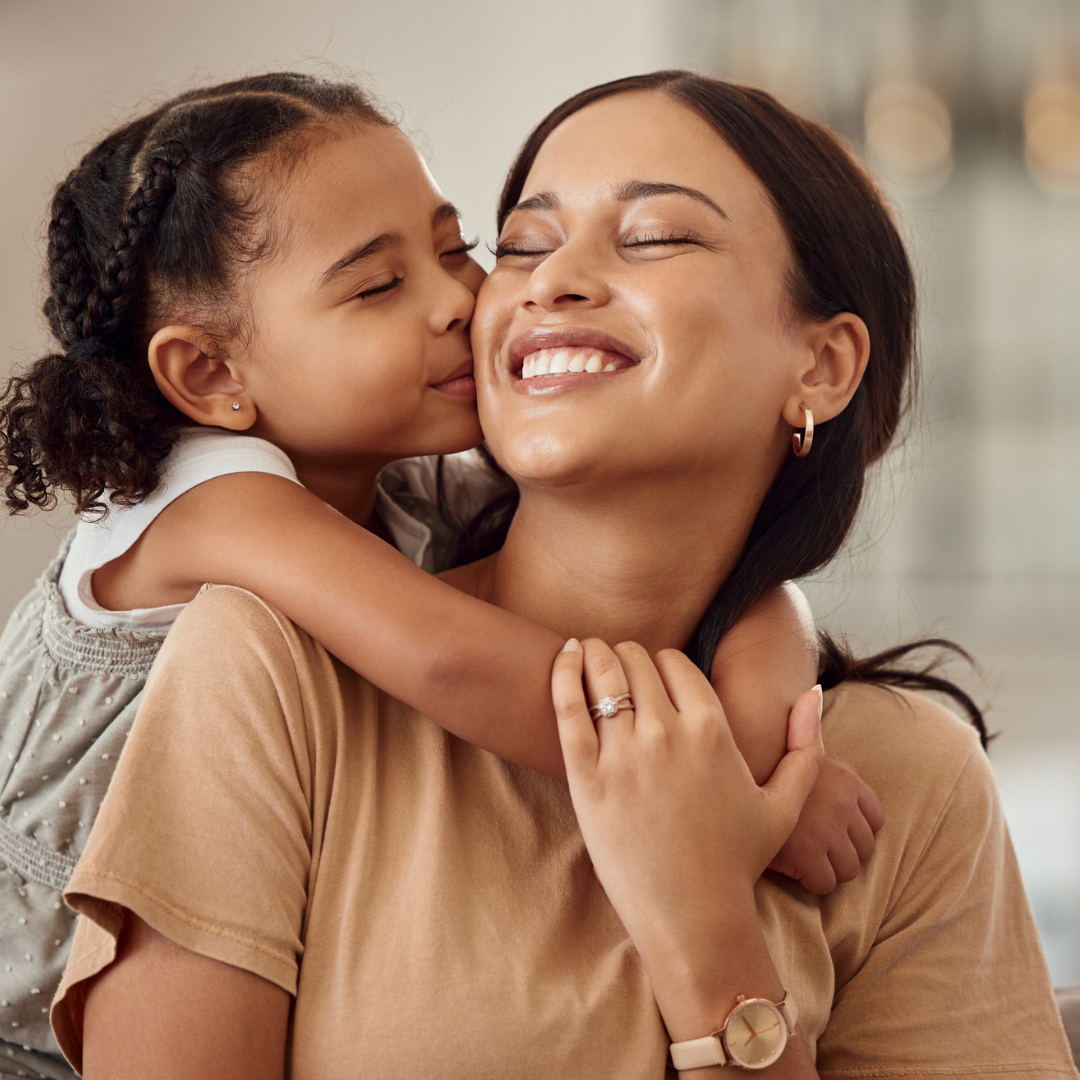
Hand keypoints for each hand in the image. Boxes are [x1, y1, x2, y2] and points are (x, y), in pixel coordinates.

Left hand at [552, 637, 823, 961]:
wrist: (693, 916)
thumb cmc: (736, 862)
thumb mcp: (784, 804)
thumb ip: (804, 747)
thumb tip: (814, 692)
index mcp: (712, 729)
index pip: (674, 662)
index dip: (660, 663)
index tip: (651, 675)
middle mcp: (668, 733)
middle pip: (635, 660)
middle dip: (624, 656)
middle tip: (615, 664)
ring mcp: (625, 754)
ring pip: (603, 673)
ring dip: (594, 655)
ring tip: (586, 654)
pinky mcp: (587, 777)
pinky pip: (567, 706)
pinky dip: (563, 673)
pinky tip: (564, 658)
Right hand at [768, 756, 884, 894]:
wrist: (724, 780)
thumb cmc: (758, 771)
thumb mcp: (799, 758)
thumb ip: (823, 771)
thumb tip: (827, 749)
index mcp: (846, 777)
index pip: (875, 819)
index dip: (851, 829)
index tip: (827, 831)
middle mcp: (842, 802)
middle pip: (865, 848)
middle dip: (839, 851)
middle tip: (808, 846)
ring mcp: (827, 829)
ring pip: (848, 869)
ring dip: (825, 868)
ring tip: (797, 857)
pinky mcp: (807, 854)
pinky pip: (825, 883)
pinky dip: (808, 881)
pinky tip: (786, 866)